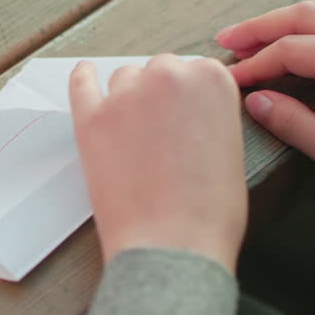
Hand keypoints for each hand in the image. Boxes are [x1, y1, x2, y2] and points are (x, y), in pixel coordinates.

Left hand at [69, 55, 246, 272]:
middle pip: (162, 68)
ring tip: (136, 131)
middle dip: (164, 93)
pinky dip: (83, 77)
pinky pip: (82, 84)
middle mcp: (169, 76)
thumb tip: (190, 114)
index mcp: (212, 80)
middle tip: (165, 131)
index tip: (189, 116)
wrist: (172, 246)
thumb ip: (211, 116)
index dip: (193, 98)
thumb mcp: (232, 149)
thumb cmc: (210, 211)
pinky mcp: (91, 118)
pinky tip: (85, 74)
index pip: (199, 70)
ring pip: (126, 77)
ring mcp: (126, 95)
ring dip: (131, 94)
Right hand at [216, 2, 314, 207]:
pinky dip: (313, 33)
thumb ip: (301, 129)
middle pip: (307, 15)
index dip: (255, 66)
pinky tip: (293, 52)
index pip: (296, 50)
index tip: (227, 83)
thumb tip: (257, 102)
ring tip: (249, 43)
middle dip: (262, 27)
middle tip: (225, 42)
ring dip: (286, 26)